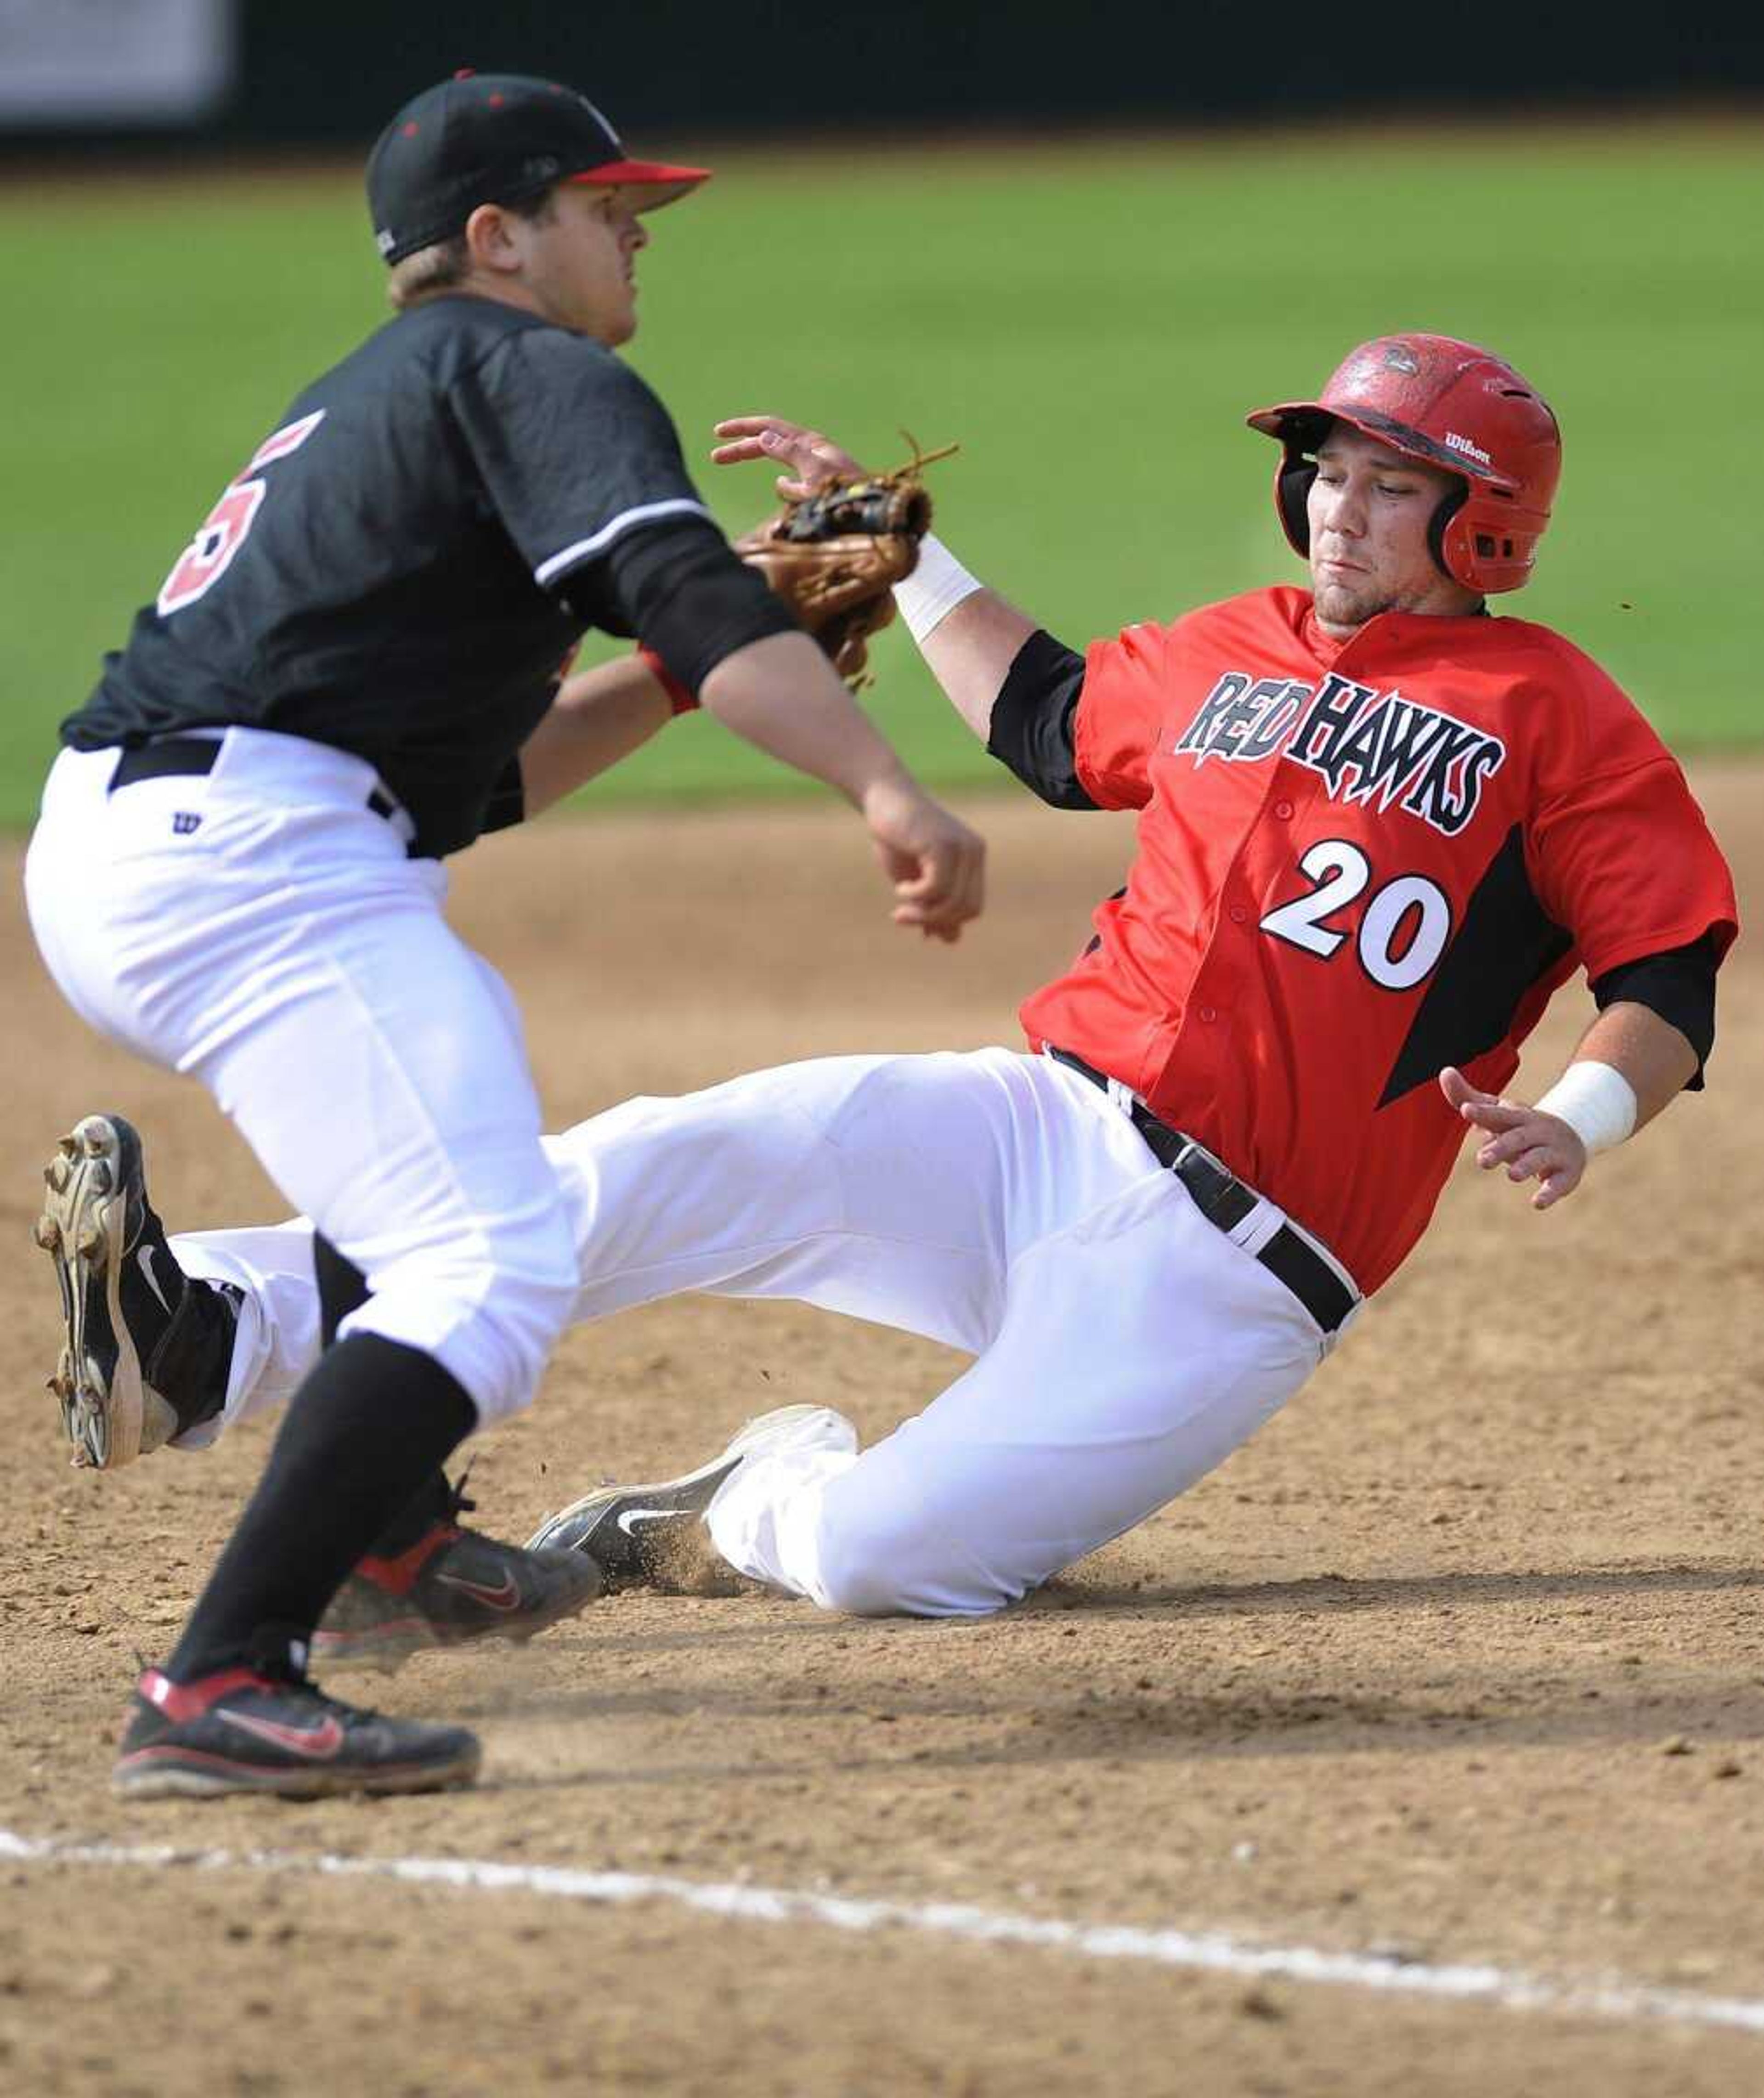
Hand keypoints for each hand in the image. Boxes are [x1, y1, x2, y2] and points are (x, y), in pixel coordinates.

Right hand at [712, 416, 871, 501]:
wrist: (876, 517)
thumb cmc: (849, 495)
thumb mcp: (816, 472)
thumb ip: (790, 453)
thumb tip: (763, 437)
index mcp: (810, 444)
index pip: (769, 428)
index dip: (742, 429)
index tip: (718, 434)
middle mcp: (812, 453)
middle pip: (769, 444)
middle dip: (743, 449)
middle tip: (715, 457)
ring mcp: (816, 472)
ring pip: (783, 470)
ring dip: (772, 474)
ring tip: (769, 480)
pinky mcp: (820, 490)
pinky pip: (797, 489)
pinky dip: (791, 492)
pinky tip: (792, 494)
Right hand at [859, 772, 984, 942]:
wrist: (880, 796)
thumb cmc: (895, 835)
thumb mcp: (915, 877)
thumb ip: (933, 904)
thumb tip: (950, 939)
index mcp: (973, 858)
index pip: (972, 906)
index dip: (947, 921)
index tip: (914, 919)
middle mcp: (974, 851)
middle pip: (968, 908)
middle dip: (935, 921)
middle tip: (902, 917)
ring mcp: (962, 847)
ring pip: (953, 902)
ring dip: (923, 913)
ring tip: (900, 909)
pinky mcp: (943, 844)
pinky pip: (937, 888)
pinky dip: (916, 896)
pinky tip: (901, 887)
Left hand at [1438, 1066, 1586, 1210]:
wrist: (1572, 1134)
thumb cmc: (1521, 1127)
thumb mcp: (1498, 1113)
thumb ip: (1469, 1097)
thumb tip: (1445, 1072)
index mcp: (1518, 1117)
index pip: (1498, 1113)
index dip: (1483, 1112)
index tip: (1465, 1109)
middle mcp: (1537, 1132)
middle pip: (1518, 1138)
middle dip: (1501, 1148)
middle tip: (1482, 1160)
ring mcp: (1554, 1151)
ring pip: (1539, 1158)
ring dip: (1526, 1166)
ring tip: (1512, 1175)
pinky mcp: (1567, 1173)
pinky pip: (1559, 1183)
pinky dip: (1550, 1192)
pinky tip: (1537, 1203)